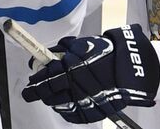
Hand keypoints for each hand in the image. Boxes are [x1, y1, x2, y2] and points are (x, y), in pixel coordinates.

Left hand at [22, 24, 159, 123]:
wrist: (129, 69)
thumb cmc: (105, 54)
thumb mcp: (81, 45)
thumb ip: (61, 51)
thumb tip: (44, 56)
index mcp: (70, 68)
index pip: (44, 78)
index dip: (35, 80)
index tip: (31, 80)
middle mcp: (73, 86)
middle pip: (46, 93)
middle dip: (37, 91)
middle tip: (32, 90)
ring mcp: (81, 102)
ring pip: (56, 104)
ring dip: (52, 99)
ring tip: (54, 94)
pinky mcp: (89, 114)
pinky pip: (70, 115)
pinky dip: (66, 109)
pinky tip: (67, 102)